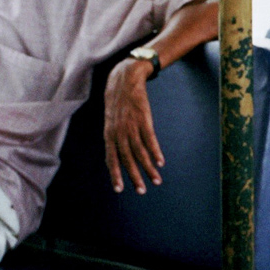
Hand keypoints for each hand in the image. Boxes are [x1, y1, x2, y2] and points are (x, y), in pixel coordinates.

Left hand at [104, 57, 163, 194]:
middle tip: (141, 191)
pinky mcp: (144, 119)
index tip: (119, 189)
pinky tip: (160, 162)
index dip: (115, 174)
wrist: (124, 78)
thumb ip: (114, 135)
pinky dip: (155, 152)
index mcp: (109, 133)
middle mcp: (118, 131)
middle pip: (127, 159)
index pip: (111, 158)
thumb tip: (117, 151)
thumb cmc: (118, 100)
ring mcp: (131, 125)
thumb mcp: (111, 118)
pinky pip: (150, 139)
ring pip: (140, 152)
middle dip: (134, 176)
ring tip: (156, 181)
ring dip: (148, 168)